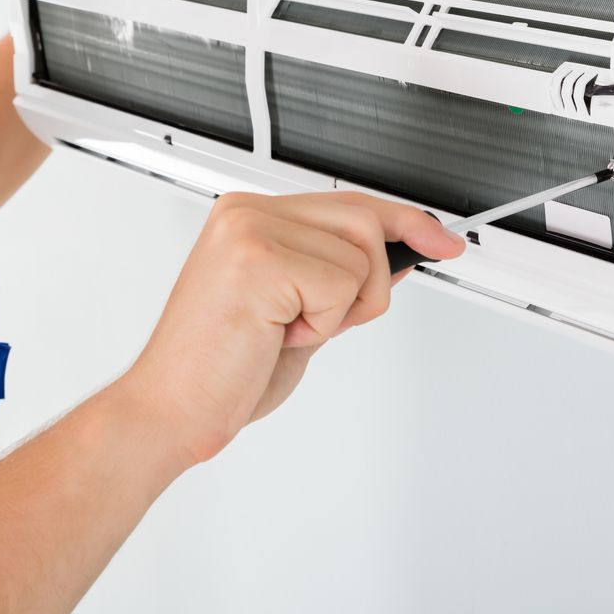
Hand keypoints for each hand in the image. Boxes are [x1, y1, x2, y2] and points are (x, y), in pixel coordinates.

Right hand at [115, 190, 465, 467]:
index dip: (404, 222)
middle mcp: (246, 212)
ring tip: (284, 330)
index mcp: (249, 216)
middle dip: (366, 286)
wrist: (171, 409)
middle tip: (318, 325)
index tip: (442, 240)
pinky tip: (275, 336)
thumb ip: (337, 277)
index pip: (348, 203)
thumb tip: (396, 258)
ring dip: (339, 310)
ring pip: (359, 257)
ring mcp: (249, 230)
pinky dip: (323, 325)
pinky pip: (341, 286)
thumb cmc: (221, 370)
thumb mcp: (297, 313)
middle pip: (363, 222)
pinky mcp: (258, 258)